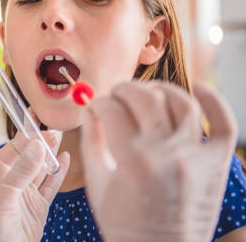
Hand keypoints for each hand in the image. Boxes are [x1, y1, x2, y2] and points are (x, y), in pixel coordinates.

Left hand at [0, 130, 69, 241]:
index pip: (11, 149)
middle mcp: (10, 183)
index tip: (34, 116)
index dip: (24, 133)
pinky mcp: (38, 209)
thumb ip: (21, 170)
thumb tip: (37, 145)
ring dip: (50, 154)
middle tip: (54, 127)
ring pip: (41, 170)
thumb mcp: (2, 195)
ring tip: (60, 136)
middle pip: (28, 157)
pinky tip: (65, 159)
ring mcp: (25, 196)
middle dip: (40, 142)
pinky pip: (50, 186)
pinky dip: (58, 173)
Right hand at [81, 81, 236, 241]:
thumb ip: (91, 141)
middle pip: (144, 97)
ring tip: (147, 93)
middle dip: (123, 89)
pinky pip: (223, 124)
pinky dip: (215, 101)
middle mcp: (166, 154)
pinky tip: (199, 89)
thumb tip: (88, 110)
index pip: (110, 110)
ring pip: (182, 102)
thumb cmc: (125, 224)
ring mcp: (195, 157)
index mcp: (131, 161)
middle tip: (115, 95)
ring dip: (160, 89)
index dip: (97, 103)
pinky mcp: (216, 165)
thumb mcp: (97, 184)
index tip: (95, 107)